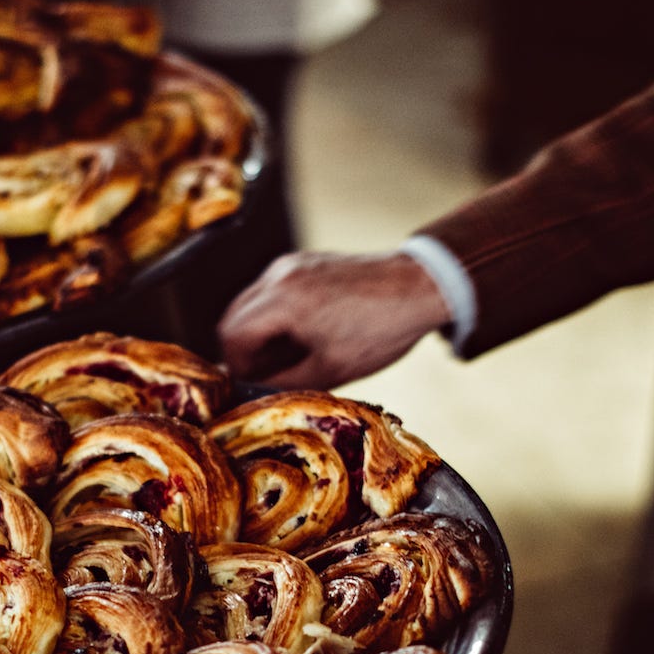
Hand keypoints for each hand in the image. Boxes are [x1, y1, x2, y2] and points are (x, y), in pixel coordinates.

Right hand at [217, 251, 451, 387]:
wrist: (422, 286)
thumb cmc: (383, 328)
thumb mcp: (332, 369)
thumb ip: (285, 382)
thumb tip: (255, 391)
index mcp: (284, 301)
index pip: (232, 336)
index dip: (236, 366)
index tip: (252, 383)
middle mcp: (281, 275)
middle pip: (234, 317)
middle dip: (243, 349)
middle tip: (264, 374)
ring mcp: (292, 264)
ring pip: (252, 303)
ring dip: (259, 332)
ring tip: (287, 357)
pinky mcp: (306, 262)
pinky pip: (273, 290)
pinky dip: (276, 315)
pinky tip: (302, 335)